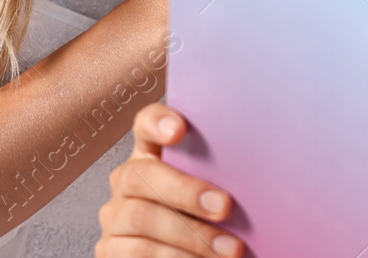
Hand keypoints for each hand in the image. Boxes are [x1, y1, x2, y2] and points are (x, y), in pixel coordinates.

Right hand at [96, 104, 240, 257]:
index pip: (145, 125)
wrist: (184, 253)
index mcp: (150, 155)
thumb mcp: (211, 192)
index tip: (179, 130)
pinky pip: (140, 254)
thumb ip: (218, 176)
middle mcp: (125, 182)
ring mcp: (114, 217)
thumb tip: (256, 174)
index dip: (157, 122)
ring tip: (230, 248)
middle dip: (185, 191)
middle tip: (225, 206)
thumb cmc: (206, 219)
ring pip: (143, 218)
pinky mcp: (111, 251)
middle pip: (142, 175)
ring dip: (191, 235)